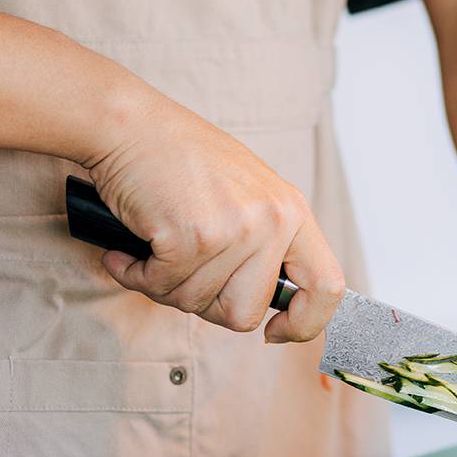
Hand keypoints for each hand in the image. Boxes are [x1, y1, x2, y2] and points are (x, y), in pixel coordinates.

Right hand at [85, 90, 343, 341]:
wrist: (128, 125)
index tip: (275, 332)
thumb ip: (264, 244)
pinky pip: (162, 287)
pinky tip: (130, 250)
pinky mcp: (193, 237)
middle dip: (206, 302)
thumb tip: (268, 307)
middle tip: (180, 270)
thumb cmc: (178, 159)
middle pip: (246, 313)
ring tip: (154, 246)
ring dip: (164, 284)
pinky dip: (136, 275)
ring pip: (198, 303)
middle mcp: (273, 221)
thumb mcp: (246, 195)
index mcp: (292, 211)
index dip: (304, 323)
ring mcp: (236, 229)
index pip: (327, 287)